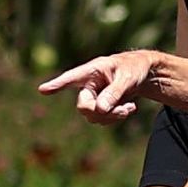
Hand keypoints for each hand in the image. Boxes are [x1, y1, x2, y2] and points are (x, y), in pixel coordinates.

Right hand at [41, 51, 166, 118]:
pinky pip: (102, 119)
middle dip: (102, 112)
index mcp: (92, 71)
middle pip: (83, 106)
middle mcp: (89, 84)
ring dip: (113, 116)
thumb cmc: (135, 68)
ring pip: (93, 116)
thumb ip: (114, 93)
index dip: (57, 85)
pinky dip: (116, 117)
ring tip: (130, 108)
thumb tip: (99, 109)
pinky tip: (130, 108)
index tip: (42, 90)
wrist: (145, 72)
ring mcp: (94, 96)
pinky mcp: (100, 106)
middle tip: (123, 111)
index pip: (71, 78)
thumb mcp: (128, 78)